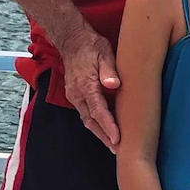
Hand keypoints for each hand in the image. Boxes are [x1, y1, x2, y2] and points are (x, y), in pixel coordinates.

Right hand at [60, 27, 120, 152]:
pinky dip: (95, 122)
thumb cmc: (91, 45)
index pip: (98, 111)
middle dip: (104, 136)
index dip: (108, 126)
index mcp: (86, 85)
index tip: (117, 139)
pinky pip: (85, 112)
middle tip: (117, 149)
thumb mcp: (104, 53)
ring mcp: (75, 95)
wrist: (72, 40)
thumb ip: (109, 70)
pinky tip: (104, 127)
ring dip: (99, 132)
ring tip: (112, 143)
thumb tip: (114, 84)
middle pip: (91, 121)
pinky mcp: (76, 94)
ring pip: (87, 119)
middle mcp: (78, 94)